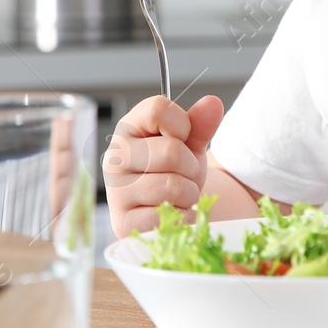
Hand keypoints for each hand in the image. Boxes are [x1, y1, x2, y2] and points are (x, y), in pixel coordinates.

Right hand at [104, 94, 223, 237]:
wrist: (171, 208)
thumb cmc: (177, 169)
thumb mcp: (191, 143)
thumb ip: (200, 123)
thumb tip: (213, 103)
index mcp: (127, 129)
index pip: (158, 109)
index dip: (182, 124)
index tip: (182, 138)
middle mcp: (114, 158)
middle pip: (171, 152)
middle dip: (190, 165)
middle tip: (184, 173)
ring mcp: (116, 192)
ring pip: (173, 186)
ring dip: (189, 193)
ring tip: (179, 194)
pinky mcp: (124, 224)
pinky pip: (170, 216)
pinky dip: (183, 216)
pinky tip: (172, 212)